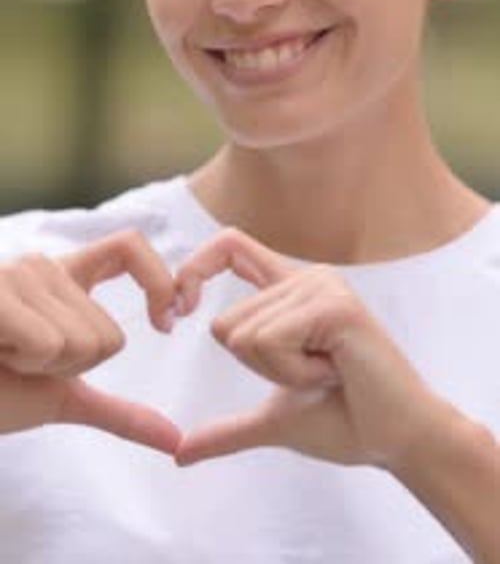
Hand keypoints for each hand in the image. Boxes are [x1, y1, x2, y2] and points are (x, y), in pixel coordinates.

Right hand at [0, 230, 179, 453]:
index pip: (130, 248)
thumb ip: (120, 413)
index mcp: (63, 279)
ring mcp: (15, 275)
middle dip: (72, 367)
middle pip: (110, 335)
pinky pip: (50, 342)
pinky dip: (26, 361)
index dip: (161, 280)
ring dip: (44, 367)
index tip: (168, 323)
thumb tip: (175, 439)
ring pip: (84, 342)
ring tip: (3, 355)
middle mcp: (42, 267)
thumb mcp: (62, 397)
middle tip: (22, 360)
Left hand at [174, 229, 441, 471]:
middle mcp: (304, 278)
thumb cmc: (344, 421)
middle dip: (258, 370)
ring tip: (327, 372)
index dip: (193, 269)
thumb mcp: (272, 419)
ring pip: (244, 335)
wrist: (397, 440)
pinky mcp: (334, 306)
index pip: (228, 247)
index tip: (178, 315)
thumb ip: (227, 428)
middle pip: (224, 323)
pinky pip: (271, 341)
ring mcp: (321, 287)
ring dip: (281, 374)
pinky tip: (334, 372)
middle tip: (312, 374)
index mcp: (288, 291)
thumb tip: (178, 453)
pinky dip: (294, 374)